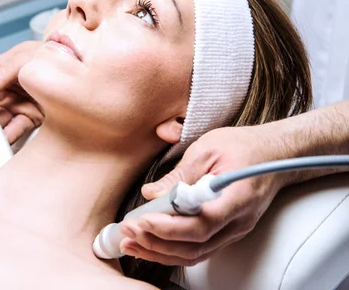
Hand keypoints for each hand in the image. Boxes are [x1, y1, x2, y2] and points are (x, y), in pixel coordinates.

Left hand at [119, 125, 287, 265]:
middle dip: (156, 243)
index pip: (202, 224)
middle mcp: (237, 222)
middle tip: (127, 232)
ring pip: (195, 254)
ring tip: (131, 243)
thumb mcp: (208, 149)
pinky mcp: (227, 232)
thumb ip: (180, 175)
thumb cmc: (242, 147)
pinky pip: (198, 250)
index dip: (170, 227)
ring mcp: (234, 231)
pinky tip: (150, 243)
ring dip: (159, 252)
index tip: (142, 220)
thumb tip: (150, 193)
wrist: (274, 154)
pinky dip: (171, 250)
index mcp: (236, 197)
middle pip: (195, 246)